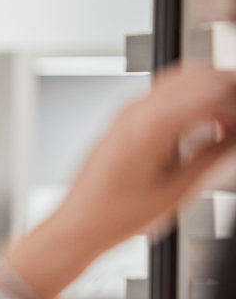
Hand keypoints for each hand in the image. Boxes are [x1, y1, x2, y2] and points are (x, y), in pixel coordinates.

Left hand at [57, 62, 235, 251]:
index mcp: (152, 125)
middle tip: (234, 122)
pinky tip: (201, 124)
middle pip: (201, 75)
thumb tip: (235, 134)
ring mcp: (126, 111)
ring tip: (225, 124)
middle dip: (228, 92)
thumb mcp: (179, 190)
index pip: (215, 90)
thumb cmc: (116, 215)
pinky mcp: (123, 117)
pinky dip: (190, 97)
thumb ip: (216, 154)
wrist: (79, 224)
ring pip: (183, 78)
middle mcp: (136, 110)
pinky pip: (165, 91)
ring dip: (211, 91)